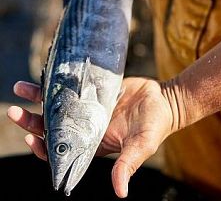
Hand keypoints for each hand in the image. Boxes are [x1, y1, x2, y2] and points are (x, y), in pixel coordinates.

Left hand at [7, 77, 174, 197]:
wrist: (162, 100)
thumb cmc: (154, 126)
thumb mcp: (141, 145)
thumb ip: (128, 164)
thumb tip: (120, 192)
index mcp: (93, 143)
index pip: (61, 150)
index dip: (44, 147)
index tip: (32, 138)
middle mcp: (86, 126)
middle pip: (53, 127)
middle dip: (32, 122)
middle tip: (15, 112)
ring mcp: (88, 108)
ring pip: (58, 106)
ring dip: (38, 100)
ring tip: (20, 89)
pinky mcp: (93, 91)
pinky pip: (72, 87)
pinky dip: (58, 83)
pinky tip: (45, 75)